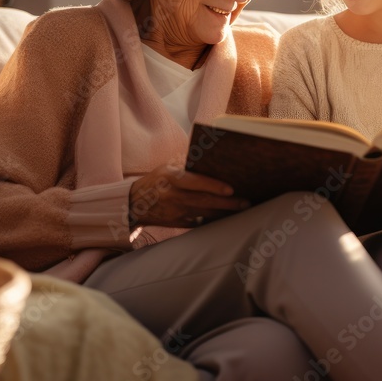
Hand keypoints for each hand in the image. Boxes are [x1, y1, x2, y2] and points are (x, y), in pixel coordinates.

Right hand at [129, 165, 249, 228]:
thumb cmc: (157, 180)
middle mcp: (173, 195)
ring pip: (205, 214)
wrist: (135, 203)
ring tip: (242, 208)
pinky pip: (200, 223)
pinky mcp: (178, 223)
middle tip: (246, 202)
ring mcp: (175, 212)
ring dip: (225, 212)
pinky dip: (214, 220)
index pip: (194, 181)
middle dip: (227, 203)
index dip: (213, 186)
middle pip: (204, 201)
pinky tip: (228, 217)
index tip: (231, 189)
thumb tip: (212, 156)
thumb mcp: (167, 167)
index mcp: (170, 177)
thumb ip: (187, 164)